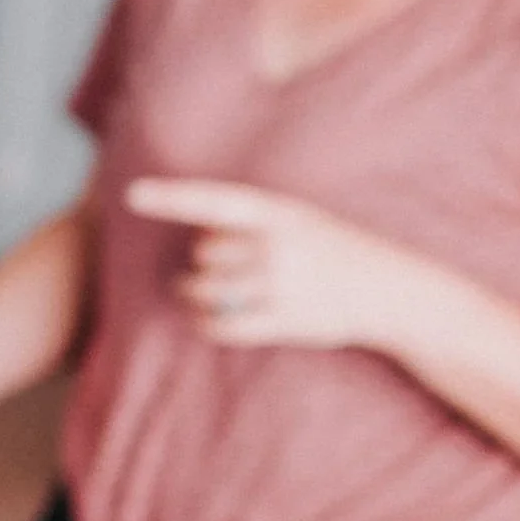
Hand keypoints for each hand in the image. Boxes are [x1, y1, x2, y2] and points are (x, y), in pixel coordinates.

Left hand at [126, 177, 438, 353]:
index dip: (171, 197)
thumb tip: (201, 229)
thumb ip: (254, 220)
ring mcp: (277, 286)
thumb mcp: (301, 218)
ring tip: (195, 293)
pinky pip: (221, 325)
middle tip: (215, 267)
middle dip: (201, 260)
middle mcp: (274, 247)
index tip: (132, 195)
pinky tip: (205, 319)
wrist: (386, 290)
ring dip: (192, 293)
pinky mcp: (280, 322)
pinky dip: (205, 324)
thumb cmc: (337, 248)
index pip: (213, 200)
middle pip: (203, 252)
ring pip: (204, 290)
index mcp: (278, 213)